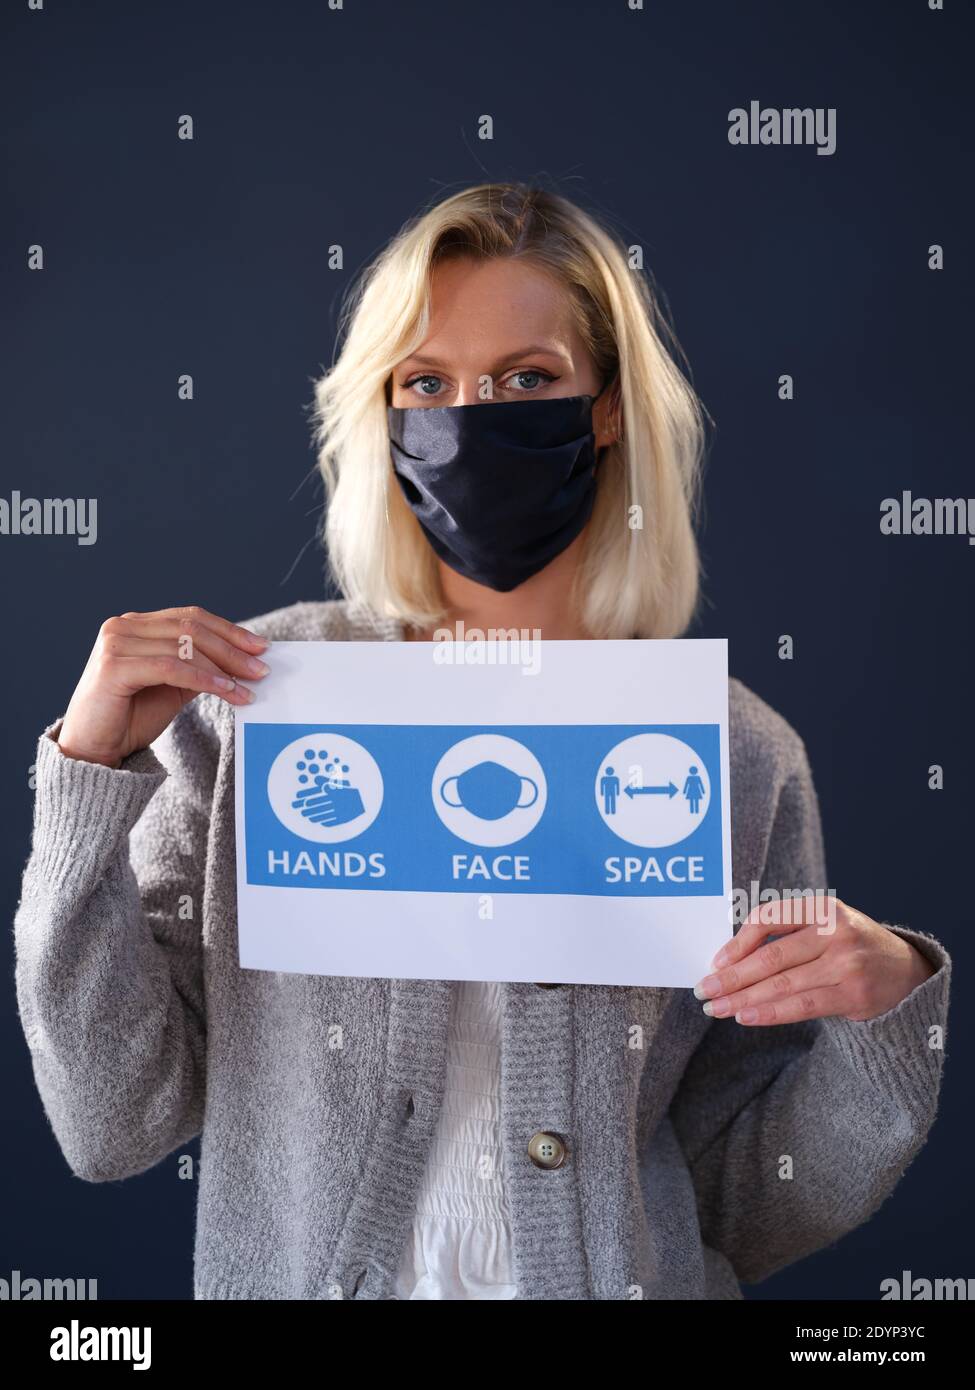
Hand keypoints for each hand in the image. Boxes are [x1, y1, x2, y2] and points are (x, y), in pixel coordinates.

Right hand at [57, 606, 270, 767]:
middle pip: (191, 628)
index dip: (229, 630)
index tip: (261, 647)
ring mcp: (116, 643)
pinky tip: (227, 691)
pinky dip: (204, 678)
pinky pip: (171, 668)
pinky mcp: (114, 666)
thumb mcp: (173, 687)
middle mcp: (123, 626)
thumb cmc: (130, 719)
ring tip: (248, 686)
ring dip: (223, 667)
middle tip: (262, 668)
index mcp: (136, 625)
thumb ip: (200, 668)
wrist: (93, 751)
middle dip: (232, 648)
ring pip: (184, 646)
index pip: (190, 617)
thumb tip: (243, 661)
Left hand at [694, 896, 935, 1024]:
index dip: (737, 942)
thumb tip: (729, 959)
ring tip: (717, 1008)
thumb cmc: (849, 945)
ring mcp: (848, 964)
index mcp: (822, 907)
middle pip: (772, 956)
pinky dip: (770, 1013)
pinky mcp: (854, 995)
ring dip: (743, 999)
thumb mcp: (824, 924)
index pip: (769, 918)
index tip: (715, 962)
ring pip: (783, 985)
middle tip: (704, 990)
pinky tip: (746, 1016)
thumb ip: (786, 934)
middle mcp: (837, 932)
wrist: (906, 971)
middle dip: (732, 976)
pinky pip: (802, 1007)